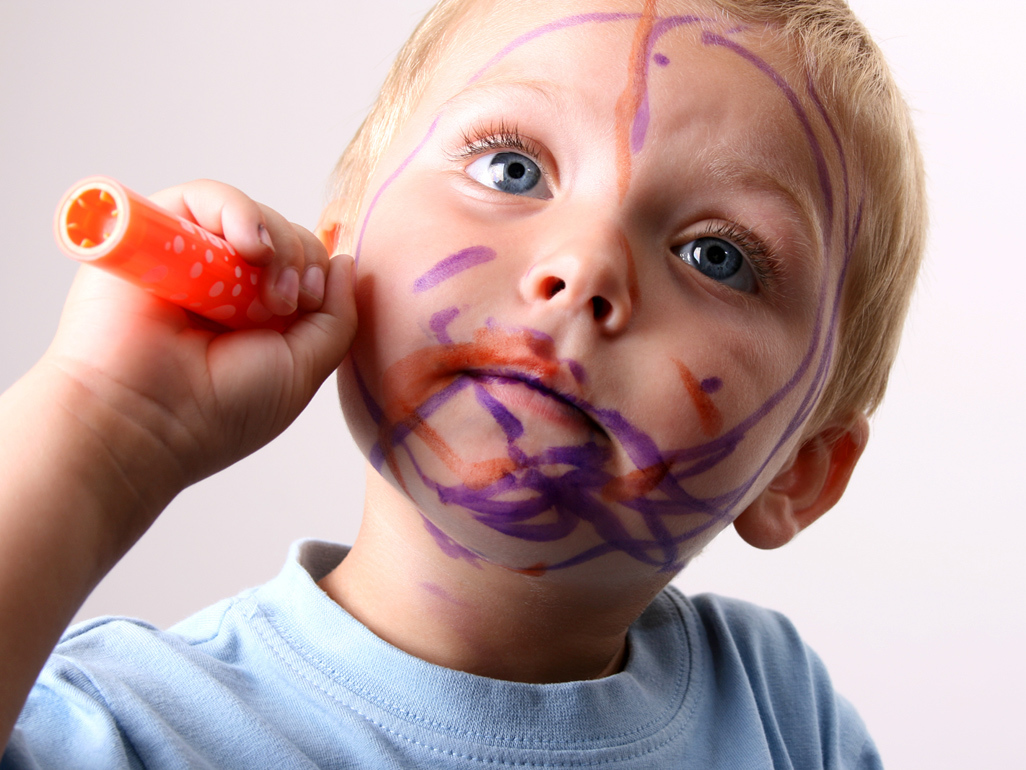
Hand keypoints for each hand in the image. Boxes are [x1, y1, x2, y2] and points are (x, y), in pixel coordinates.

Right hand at [43, 179, 356, 502]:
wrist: (145, 419)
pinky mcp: (154, 232)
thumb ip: (336, 316)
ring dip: (275, 243)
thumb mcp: (304, 367)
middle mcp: (223, 280)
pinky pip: (206, 196)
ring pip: (252, 215)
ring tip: (264, 292)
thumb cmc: (222, 408)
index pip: (305, 262)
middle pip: (284, 234)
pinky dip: (238, 211)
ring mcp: (188, 255)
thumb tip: (343, 259)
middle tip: (286, 303)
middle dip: (300, 261)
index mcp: (258, 311)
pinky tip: (248, 247)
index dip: (318, 271)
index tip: (307, 303)